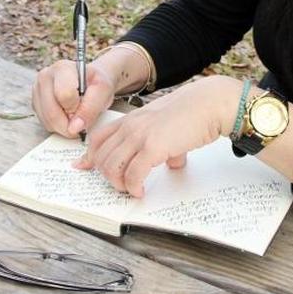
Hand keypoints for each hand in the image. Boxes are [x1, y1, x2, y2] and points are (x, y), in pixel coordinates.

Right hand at [31, 60, 115, 137]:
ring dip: (64, 126)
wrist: (90, 81)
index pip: (64, 95)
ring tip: (75, 116)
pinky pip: (44, 123)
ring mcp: (37, 90)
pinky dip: (58, 126)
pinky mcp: (35, 102)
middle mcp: (45, 76)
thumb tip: (74, 128)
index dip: (77, 109)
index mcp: (62, 68)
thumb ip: (91, 108)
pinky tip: (66, 116)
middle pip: (52, 112)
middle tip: (81, 121)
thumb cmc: (96, 84)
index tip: (84, 109)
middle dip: (69, 124)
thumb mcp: (103, 91)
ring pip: (47, 120)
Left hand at [74, 75, 240, 196]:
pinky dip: (133, 187)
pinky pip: (133, 174)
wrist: (209, 103)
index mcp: (131, 120)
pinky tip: (140, 190)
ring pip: (111, 167)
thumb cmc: (194, 112)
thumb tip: (172, 162)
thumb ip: (164, 143)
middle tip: (121, 186)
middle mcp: (130, 127)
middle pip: (101, 157)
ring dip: (119, 184)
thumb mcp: (169, 126)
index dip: (89, 156)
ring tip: (131, 189)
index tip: (83, 167)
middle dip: (107, 176)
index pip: (97, 138)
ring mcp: (140, 136)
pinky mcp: (153, 147)